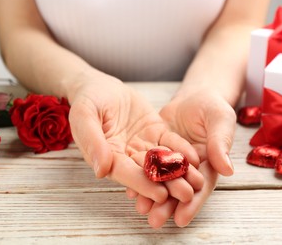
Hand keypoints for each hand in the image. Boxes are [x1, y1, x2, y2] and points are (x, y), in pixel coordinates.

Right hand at [67, 72, 203, 203]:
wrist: (100, 86)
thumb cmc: (87, 100)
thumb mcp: (84, 115)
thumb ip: (92, 141)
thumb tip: (101, 170)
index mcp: (106, 157)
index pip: (125, 173)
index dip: (142, 184)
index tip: (159, 195)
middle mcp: (125, 156)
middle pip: (147, 173)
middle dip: (167, 184)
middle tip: (187, 194)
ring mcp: (141, 146)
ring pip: (161, 161)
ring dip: (179, 172)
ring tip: (198, 181)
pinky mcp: (154, 134)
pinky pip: (169, 143)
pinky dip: (181, 150)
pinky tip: (194, 157)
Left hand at [126, 89, 235, 227]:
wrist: (194, 96)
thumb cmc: (212, 108)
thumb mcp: (220, 120)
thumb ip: (221, 143)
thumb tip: (227, 169)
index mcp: (208, 164)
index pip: (200, 188)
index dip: (192, 204)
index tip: (181, 219)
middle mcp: (188, 167)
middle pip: (178, 190)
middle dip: (167, 206)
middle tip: (154, 221)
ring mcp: (170, 160)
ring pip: (161, 181)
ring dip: (151, 196)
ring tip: (140, 209)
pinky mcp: (155, 149)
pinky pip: (148, 165)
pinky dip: (140, 176)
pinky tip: (130, 188)